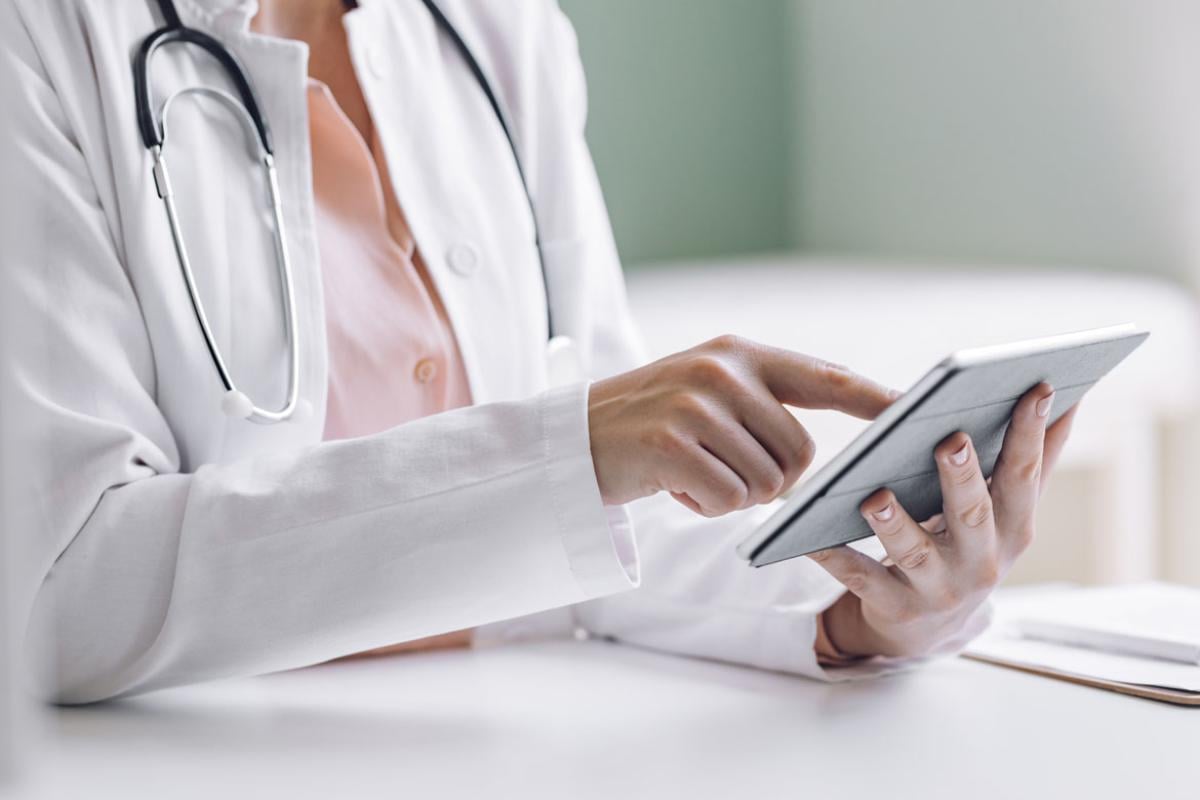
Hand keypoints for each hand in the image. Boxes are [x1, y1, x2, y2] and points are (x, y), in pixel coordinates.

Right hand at [588, 335, 895, 515]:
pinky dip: (707, 506)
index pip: (825, 378)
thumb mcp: (705, 393)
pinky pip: (730, 501)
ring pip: (768, 484)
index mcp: (740, 354)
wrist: (571, 440)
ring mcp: (696, 405)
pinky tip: (674, 486)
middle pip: (800, 454)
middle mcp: (722, 371)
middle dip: (771, 479)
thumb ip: (762, 406)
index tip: (920, 412)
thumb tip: (818, 459)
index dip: (876, 399)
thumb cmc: (650, 424)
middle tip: (720, 469)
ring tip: (690, 472)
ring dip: (734, 495)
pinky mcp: (672, 444)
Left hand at [812, 383, 1077, 658]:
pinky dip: (834, 558)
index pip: (1024, 473)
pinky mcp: (894, 606)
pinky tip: (809, 535)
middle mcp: (982, 559)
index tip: (1035, 388)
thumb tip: (1071, 396)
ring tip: (873, 494)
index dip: (1030, 432)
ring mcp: (939, 588)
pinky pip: (860, 578)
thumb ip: (1036, 457)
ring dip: (894, 523)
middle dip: (961, 477)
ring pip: (915, 552)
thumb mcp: (1008, 512)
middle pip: (972, 513)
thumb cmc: (968, 547)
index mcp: (1013, 526)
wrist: (928, 627)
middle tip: (948, 439)